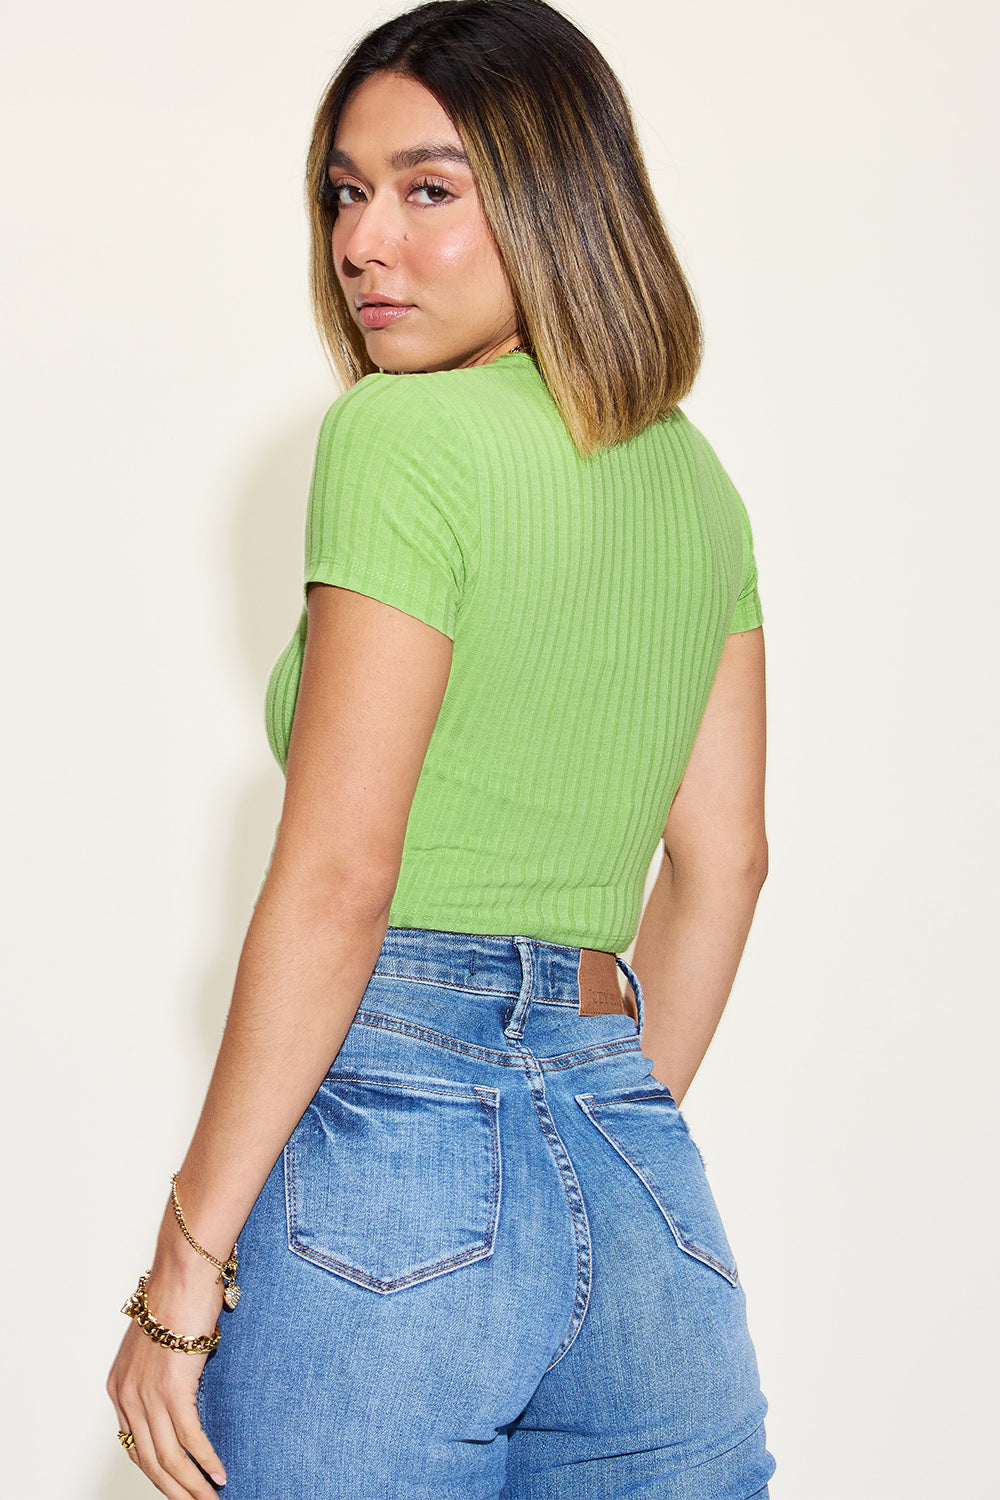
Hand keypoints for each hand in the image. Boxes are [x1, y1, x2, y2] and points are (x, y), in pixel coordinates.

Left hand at [107, 1254, 227, 1497]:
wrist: (183, 1272)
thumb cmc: (177, 1299)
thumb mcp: (158, 1345)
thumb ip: (160, 1374)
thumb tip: (181, 1396)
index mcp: (119, 1388)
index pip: (135, 1447)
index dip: (158, 1474)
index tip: (179, 1487)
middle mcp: (127, 1397)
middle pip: (150, 1461)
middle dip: (176, 1490)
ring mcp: (148, 1395)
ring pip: (169, 1458)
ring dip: (193, 1487)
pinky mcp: (173, 1389)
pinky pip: (189, 1439)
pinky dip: (206, 1462)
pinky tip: (220, 1475)